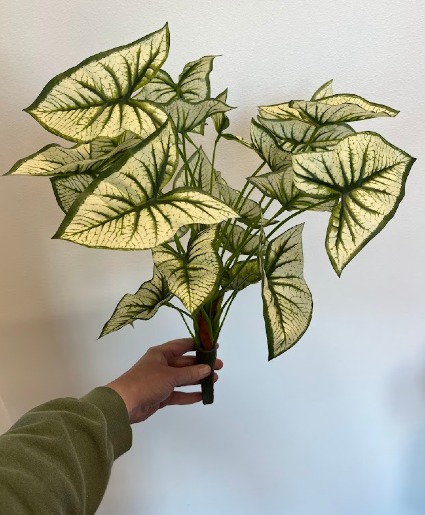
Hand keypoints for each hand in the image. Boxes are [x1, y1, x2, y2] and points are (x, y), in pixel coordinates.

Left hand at [106, 338, 222, 423]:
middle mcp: (162, 364)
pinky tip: (202, 396)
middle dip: (201, 364)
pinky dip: (189, 394)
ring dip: (198, 379)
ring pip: (183, 378)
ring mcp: (161, 381)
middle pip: (185, 362)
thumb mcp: (170, 375)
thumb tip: (207, 368)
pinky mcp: (161, 396)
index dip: (198, 345)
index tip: (214, 346)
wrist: (124, 404)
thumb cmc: (146, 382)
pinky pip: (178, 393)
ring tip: (215, 380)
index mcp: (161, 353)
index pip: (183, 345)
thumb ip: (190, 373)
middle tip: (219, 366)